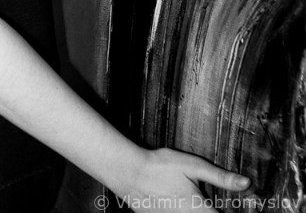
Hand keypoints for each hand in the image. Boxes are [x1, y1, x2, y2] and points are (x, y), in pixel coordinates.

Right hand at [114, 146, 250, 212]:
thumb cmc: (160, 167)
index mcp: (201, 212)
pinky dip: (184, 212)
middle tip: (209, 201)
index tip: (243, 208)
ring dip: (200, 212)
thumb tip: (246, 183)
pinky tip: (179, 202)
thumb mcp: (193, 166)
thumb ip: (220, 178)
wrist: (128, 173)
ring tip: (192, 199)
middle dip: (213, 211)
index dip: (235, 212)